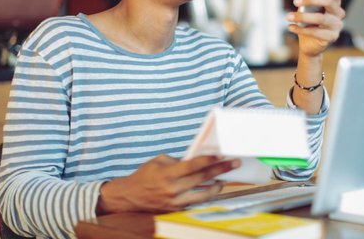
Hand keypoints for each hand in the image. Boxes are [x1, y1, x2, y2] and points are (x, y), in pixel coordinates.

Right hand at [97, 154, 239, 213]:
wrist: (130, 197)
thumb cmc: (144, 175)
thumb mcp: (158, 161)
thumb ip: (177, 160)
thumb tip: (195, 159)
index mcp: (168, 174)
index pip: (193, 165)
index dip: (209, 159)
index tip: (221, 154)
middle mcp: (173, 189)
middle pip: (202, 178)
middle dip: (220, 169)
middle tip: (233, 163)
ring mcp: (176, 201)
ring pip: (203, 194)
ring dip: (217, 186)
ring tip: (224, 180)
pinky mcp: (177, 209)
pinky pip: (196, 201)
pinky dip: (205, 195)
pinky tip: (212, 189)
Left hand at [288, 0, 344, 57]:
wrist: (309, 43)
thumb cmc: (308, 22)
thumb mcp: (307, 9)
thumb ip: (308, 2)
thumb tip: (302, 0)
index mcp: (334, 0)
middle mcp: (339, 12)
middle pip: (328, 1)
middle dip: (311, 0)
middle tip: (295, 1)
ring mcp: (337, 25)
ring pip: (321, 18)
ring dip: (302, 17)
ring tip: (289, 16)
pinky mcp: (332, 37)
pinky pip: (316, 32)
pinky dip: (301, 29)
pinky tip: (290, 27)